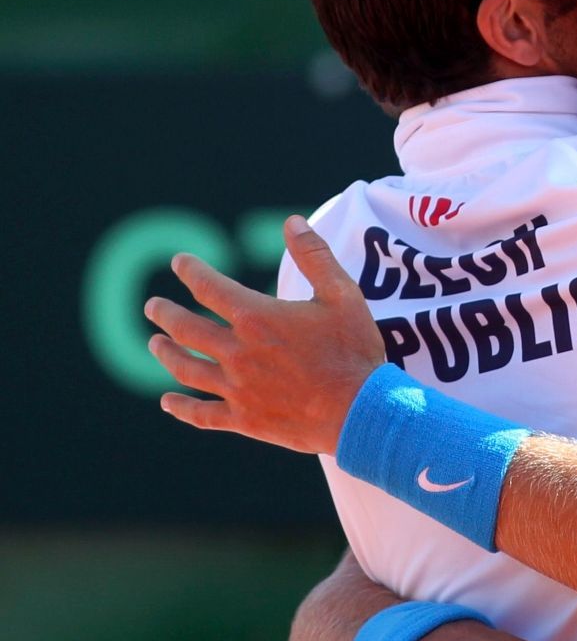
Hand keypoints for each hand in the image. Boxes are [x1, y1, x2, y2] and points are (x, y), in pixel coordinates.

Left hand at [144, 215, 384, 453]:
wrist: (361, 410)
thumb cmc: (354, 350)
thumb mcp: (343, 295)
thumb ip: (314, 256)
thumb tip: (292, 222)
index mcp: (257, 318)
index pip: (210, 287)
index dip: (191, 271)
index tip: (179, 263)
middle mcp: (237, 352)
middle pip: (187, 329)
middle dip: (165, 314)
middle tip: (152, 306)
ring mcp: (237, 388)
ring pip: (187, 368)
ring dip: (166, 353)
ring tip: (154, 344)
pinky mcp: (244, 418)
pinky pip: (202, 414)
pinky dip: (181, 408)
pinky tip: (167, 402)